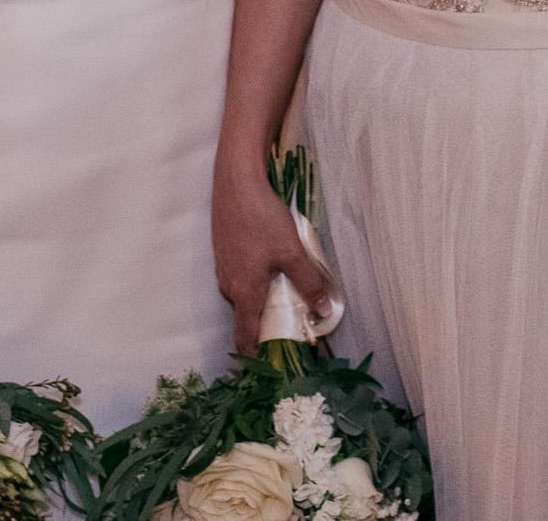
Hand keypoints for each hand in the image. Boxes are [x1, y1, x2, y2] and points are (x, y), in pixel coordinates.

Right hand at [212, 170, 333, 352]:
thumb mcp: (292, 253)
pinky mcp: (224, 250)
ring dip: (261, 298)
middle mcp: (229, 285)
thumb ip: (309, 283)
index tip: (270, 364)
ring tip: (284, 292)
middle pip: (246, 315)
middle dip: (265, 324)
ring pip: (244, 293)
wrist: (236, 183)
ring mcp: (224, 266)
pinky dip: (255, 279)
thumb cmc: (262, 219)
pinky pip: (240, 275)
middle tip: (290, 324)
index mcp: (244, 292)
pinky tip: (270, 263)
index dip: (256, 355)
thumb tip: (324, 310)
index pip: (245, 336)